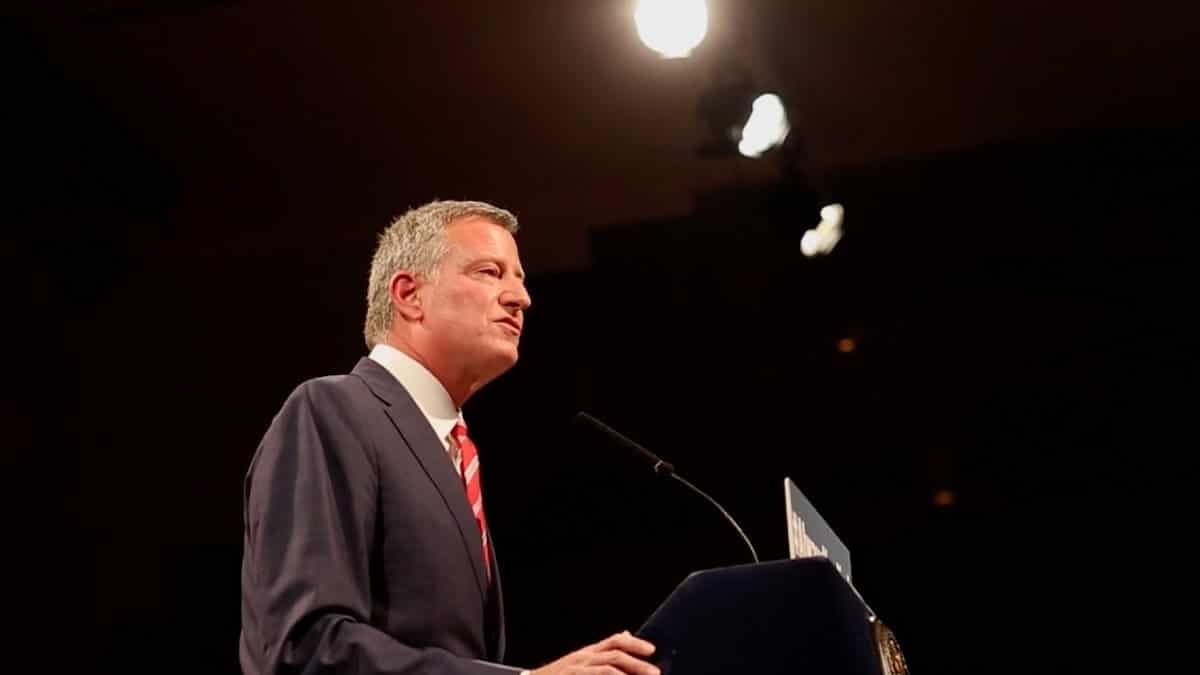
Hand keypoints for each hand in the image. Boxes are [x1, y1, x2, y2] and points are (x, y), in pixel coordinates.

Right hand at [530, 630, 658, 674]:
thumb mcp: (580, 662)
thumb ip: (602, 652)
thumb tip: (626, 634)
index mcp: (588, 653)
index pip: (614, 640)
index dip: (634, 643)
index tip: (652, 650)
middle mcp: (584, 657)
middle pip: (616, 652)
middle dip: (638, 662)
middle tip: (656, 672)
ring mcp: (578, 668)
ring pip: (610, 665)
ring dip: (631, 671)